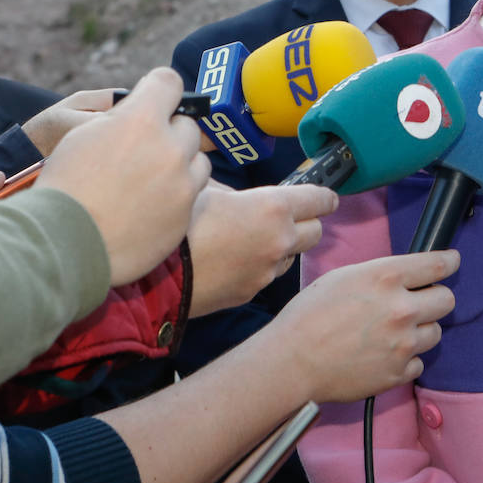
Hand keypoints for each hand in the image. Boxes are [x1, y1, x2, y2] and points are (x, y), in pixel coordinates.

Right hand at [37, 67, 209, 285]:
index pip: (169, 83)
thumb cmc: (64, 186)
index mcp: (140, 120)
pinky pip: (193, 192)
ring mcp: (182, 184)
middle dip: (168, 131)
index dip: (159, 89)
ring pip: (197, 160)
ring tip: (147, 179)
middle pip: (187, 125)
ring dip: (179, 163)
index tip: (154, 98)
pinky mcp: (186, 215)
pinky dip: (177, 194)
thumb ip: (122, 117)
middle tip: (143, 148)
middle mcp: (169, 148)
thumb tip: (145, 109)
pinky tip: (149, 204)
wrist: (62, 245)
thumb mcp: (82, 134)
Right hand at [186, 183, 336, 316]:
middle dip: (308, 222)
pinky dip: (260, 267)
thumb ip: (234, 192)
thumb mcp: (205, 188)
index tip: (326, 196)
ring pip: (291, 257)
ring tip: (254, 239)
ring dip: (282, 247)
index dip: (324, 196)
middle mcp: (279, 241)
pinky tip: (236, 260)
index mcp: (273, 208)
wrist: (156, 273)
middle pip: (315, 232)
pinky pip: (266, 276)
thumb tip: (240, 196)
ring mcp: (267, 272)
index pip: (319, 199)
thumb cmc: (177, 223)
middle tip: (291, 216)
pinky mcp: (250, 293)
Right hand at [274, 251, 459, 402]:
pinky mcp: (398, 372)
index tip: (452, 262)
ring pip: (435, 332)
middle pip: (447, 300)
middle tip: (418, 302)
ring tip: (393, 332)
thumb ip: (382, 274)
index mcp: (387, 277)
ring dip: (420, 330)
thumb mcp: (345, 276)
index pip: (439, 265)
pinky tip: (384, 355)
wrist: (293, 361)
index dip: (449, 262)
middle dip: (435, 298)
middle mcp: (402, 308)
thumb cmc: (310, 315)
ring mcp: (403, 343)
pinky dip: (407, 359)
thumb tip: (406, 275)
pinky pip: (419, 362)